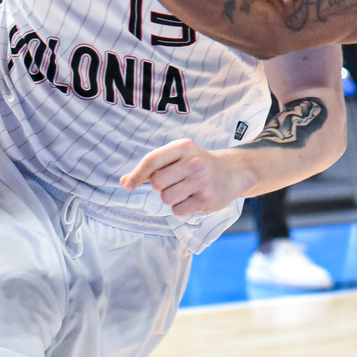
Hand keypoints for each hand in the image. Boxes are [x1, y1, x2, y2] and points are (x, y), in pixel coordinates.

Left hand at [121, 139, 251, 215]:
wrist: (232, 172)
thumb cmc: (197, 164)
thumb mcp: (177, 157)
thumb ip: (152, 168)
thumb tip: (124, 182)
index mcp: (183, 147)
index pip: (152, 161)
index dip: (137, 174)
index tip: (128, 186)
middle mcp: (194, 162)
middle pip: (157, 183)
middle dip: (160, 187)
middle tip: (174, 182)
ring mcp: (202, 181)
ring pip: (166, 198)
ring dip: (170, 198)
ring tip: (184, 190)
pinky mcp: (206, 200)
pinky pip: (178, 210)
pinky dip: (180, 208)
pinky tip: (192, 198)